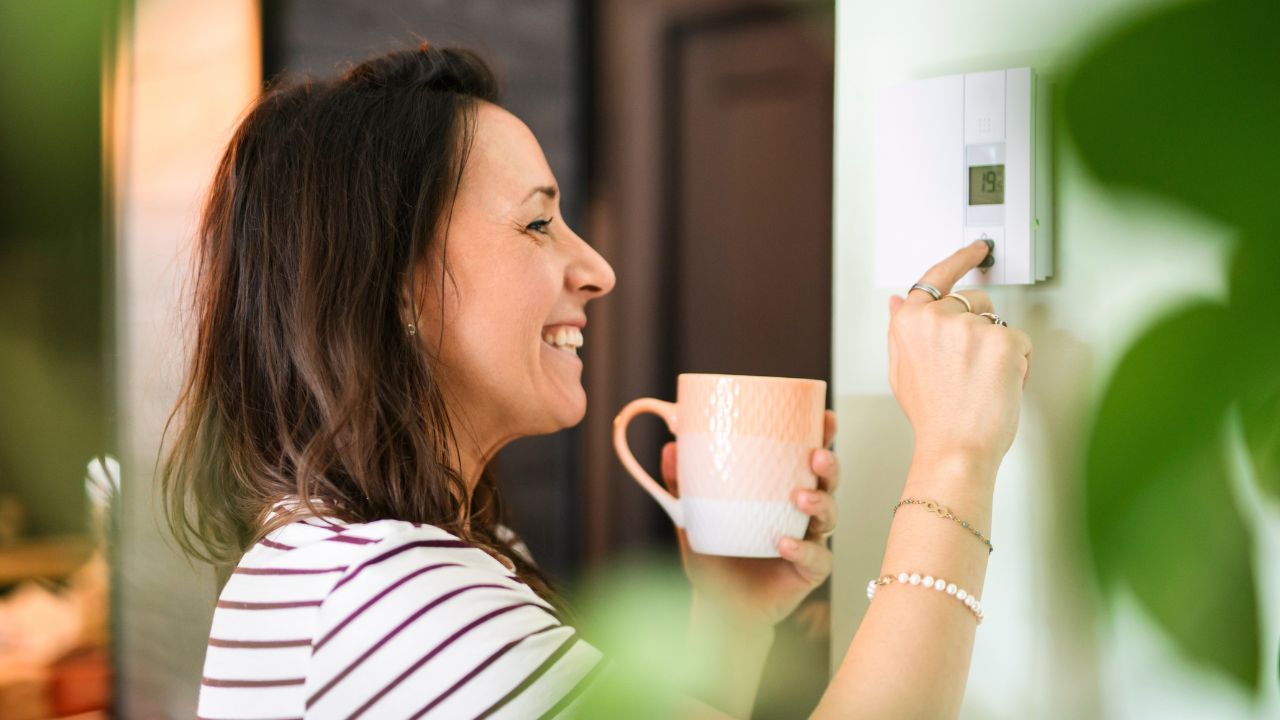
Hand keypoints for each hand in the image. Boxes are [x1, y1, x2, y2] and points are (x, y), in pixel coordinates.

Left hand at [661, 410, 839, 628]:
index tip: (824, 417)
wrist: (719, 608)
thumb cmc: (713, 557)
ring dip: (819, 503)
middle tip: (816, 457)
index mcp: (781, 491)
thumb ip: (683, 486)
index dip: (822, 437)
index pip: (806, 459)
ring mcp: (810, 542)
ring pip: (829, 517)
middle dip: (828, 466)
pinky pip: (816, 558)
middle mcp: (803, 513)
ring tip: (799, 497)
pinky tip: (783, 542)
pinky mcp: (809, 572)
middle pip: (828, 483)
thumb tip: (670, 447)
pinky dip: (802, 548)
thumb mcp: (693, 518)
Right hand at [887, 241, 1033, 472]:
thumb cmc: (933, 416)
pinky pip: (1021, 342)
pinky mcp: (1002, 341)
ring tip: (981, 381)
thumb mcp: (902, 370)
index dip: (959, 259)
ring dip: (998, 347)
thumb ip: (900, 329)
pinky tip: (999, 385)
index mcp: (910, 321)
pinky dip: (1018, 364)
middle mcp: (937, 317)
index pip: (936, 276)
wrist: (955, 448)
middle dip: (979, 327)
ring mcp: (970, 327)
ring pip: (999, 323)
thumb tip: (897, 300)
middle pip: (974, 301)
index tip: (976, 249)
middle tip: (971, 368)